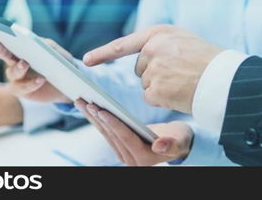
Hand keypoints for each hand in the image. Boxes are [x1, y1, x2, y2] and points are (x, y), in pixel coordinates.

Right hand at [0, 40, 70, 103]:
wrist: (66, 84)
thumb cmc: (59, 64)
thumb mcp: (57, 52)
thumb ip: (48, 46)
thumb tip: (38, 42)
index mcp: (22, 50)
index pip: (9, 42)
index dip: (2, 38)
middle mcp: (15, 63)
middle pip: (5, 55)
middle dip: (0, 50)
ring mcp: (17, 78)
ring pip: (12, 72)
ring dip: (18, 68)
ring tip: (25, 64)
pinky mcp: (22, 91)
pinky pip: (22, 88)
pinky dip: (31, 83)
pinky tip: (41, 79)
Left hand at [77, 100, 192, 165]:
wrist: (176, 142)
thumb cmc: (180, 139)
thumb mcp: (180, 140)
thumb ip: (171, 144)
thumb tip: (159, 145)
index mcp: (144, 157)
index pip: (126, 138)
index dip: (114, 124)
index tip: (102, 110)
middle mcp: (131, 159)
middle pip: (111, 135)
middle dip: (98, 117)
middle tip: (86, 101)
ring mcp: (124, 154)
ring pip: (105, 133)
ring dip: (92, 116)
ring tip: (80, 101)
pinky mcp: (120, 146)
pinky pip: (106, 131)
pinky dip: (96, 118)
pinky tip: (88, 107)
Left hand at [83, 25, 221, 112]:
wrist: (223, 77)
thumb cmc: (206, 59)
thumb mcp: (182, 39)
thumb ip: (160, 44)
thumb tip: (141, 57)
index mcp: (158, 33)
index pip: (124, 43)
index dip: (104, 53)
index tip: (86, 60)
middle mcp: (153, 48)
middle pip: (140, 68)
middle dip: (154, 74)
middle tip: (179, 73)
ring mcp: (154, 68)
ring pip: (146, 84)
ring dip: (161, 87)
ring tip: (183, 81)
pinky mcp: (156, 87)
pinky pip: (151, 97)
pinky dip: (163, 99)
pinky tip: (179, 92)